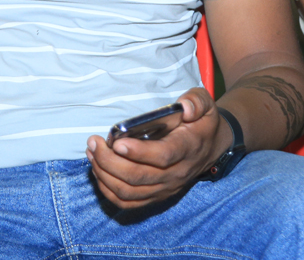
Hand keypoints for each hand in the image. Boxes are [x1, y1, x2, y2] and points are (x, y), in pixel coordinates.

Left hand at [85, 88, 227, 208]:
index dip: (139, 152)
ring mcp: (165, 188)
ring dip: (105, 175)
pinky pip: (128, 202)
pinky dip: (108, 190)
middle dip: (110, 162)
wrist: (211, 147)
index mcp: (187, 148)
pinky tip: (98, 170)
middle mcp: (176, 173)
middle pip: (138, 177)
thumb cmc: (202, 122)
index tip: (117, 142)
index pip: (162, 156)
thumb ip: (195, 101)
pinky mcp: (155, 196)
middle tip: (94, 143)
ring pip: (129, 191)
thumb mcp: (205, 103)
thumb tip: (184, 107)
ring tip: (92, 153)